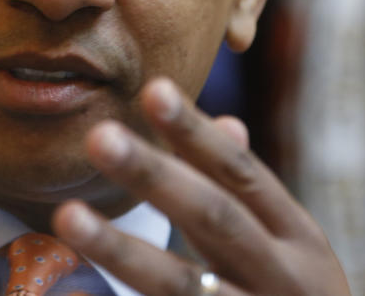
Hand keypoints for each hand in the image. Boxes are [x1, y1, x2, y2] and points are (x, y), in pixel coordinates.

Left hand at [52, 77, 349, 294]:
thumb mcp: (292, 249)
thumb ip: (249, 194)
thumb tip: (227, 122)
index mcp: (299, 241)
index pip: (241, 175)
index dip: (196, 133)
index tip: (152, 88)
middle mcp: (285, 280)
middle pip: (214, 218)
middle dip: (155, 176)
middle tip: (98, 135)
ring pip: (183, 285)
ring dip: (120, 250)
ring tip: (66, 216)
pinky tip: (77, 292)